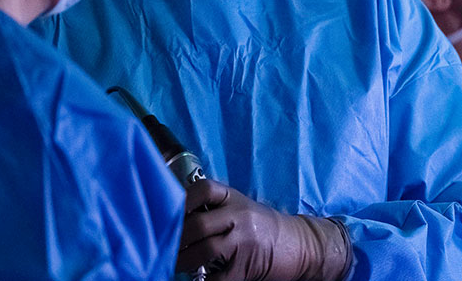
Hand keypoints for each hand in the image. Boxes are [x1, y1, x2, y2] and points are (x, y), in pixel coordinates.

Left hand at [177, 179, 351, 280]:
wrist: (299, 245)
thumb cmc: (262, 226)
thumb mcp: (241, 208)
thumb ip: (214, 208)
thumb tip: (173, 216)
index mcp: (234, 198)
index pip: (203, 190)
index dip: (181, 200)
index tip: (165, 211)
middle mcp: (240, 216)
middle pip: (197, 224)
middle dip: (175, 239)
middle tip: (162, 247)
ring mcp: (244, 241)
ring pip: (204, 251)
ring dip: (182, 261)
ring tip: (175, 264)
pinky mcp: (247, 266)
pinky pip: (217, 278)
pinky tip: (195, 279)